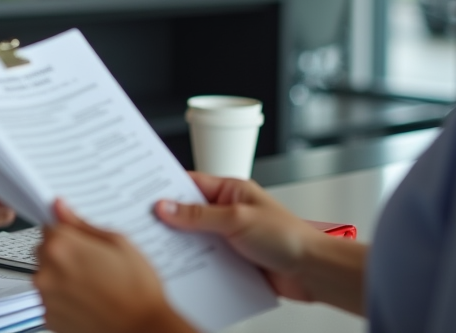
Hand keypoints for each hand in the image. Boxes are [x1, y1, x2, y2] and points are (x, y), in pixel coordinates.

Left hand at [34, 200, 193, 332]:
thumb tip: (60, 207)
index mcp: (61, 246)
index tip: (82, 240)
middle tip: (94, 263)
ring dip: (63, 277)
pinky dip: (65, 299)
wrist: (143, 330)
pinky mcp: (49, 319)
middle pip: (45, 250)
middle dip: (64, 253)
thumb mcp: (117, 242)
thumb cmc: (137, 289)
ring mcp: (46, 298)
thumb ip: (82, 224)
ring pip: (48, 276)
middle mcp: (46, 272)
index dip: (69, 231)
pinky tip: (89, 300)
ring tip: (95, 285)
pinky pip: (51, 299)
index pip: (50, 225)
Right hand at [154, 172, 326, 301]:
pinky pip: (205, 260)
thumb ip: (198, 216)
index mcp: (231, 190)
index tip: (142, 193)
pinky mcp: (232, 260)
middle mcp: (228, 211)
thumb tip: (165, 207)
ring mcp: (229, 237)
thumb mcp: (237, 220)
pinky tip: (183, 269)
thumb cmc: (288, 237)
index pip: (190, 184)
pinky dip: (194, 264)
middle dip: (169, 220)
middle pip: (188, 213)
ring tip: (159, 249)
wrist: (314, 272)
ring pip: (194, 238)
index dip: (165, 188)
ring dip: (182, 245)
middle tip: (144, 224)